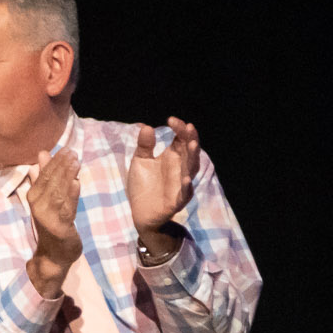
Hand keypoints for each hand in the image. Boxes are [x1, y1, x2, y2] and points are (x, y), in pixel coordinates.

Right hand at [25, 147, 81, 297]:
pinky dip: (71, 196)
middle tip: (72, 152)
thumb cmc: (52, 224)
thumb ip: (44, 176)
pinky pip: (66, 209)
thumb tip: (42, 154)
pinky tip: (76, 183)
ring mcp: (48, 217)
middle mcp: (38, 205)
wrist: (54, 254)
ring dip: (67, 176)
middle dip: (62, 166)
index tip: (66, 149)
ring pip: (59, 192)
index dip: (55, 162)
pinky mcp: (59, 227)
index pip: (44, 175)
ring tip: (76, 162)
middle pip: (51, 182)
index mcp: (34, 197)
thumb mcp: (47, 198)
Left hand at [126, 117, 199, 252]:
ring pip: (191, 169)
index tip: (171, 119)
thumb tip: (146, 127)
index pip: (182, 138)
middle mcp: (180, 168)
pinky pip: (185, 193)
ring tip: (191, 144)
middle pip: (190, 151)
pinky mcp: (178, 200)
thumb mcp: (140, 162)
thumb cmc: (143, 185)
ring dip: (192, 157)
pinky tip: (186, 179)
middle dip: (191, 139)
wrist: (140, 213)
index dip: (179, 128)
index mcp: (173, 156)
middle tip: (188, 127)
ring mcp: (181, 184)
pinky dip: (186, 186)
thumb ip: (144, 146)